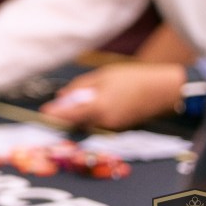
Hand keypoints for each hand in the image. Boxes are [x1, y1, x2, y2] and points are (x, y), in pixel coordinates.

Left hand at [39, 62, 185, 129]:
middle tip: (54, 108)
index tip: (43, 113)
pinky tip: (93, 105)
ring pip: (86, 123)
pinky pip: (98, 123)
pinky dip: (90, 116)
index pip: (69, 115)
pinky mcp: (119, 128)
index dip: (54, 115)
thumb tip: (62, 95)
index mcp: (99, 107)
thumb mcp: (103, 76)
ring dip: (77, 116)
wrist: (162, 90)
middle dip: (65, 116)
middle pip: (76, 122)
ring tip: (75, 103)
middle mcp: (104, 121)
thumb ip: (80, 87)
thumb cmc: (132, 78)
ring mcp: (112, 127)